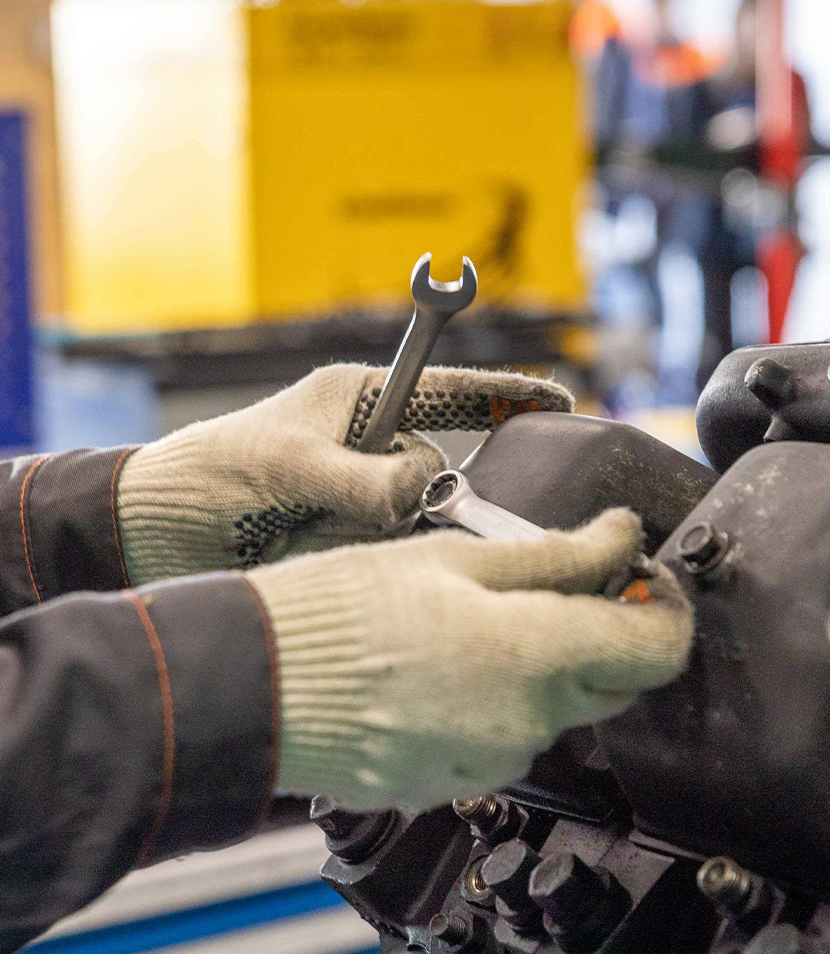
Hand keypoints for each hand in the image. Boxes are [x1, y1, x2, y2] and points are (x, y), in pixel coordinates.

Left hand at [117, 364, 571, 583]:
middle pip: (436, 471)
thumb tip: (427, 493)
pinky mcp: (349, 541)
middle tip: (361, 511)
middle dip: (411, 497)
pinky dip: (374, 560)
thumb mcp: (284, 465)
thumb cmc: (207, 476)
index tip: (558, 403)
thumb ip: (363, 478)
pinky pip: (393, 551)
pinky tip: (330, 556)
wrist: (148, 536)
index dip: (505, 399)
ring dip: (378, 533)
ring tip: (312, 530)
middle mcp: (368, 447)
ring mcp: (361, 497)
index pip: (448, 394)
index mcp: (357, 401)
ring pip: (417, 520)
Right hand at [245, 510, 693, 811]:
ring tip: (480, 618)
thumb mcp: (456, 557)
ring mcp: (495, 759)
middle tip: (565, 583)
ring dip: (547, 666)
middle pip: (617, 682)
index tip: (646, 576)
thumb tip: (622, 536)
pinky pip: (507, 738)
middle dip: (609, 632)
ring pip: (560, 711)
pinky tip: (448, 664)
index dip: (669, 608)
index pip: (661, 648)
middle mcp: (530, 721)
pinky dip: (500, 700)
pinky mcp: (459, 781)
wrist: (260, 686)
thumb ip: (558, 555)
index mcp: (539, 653)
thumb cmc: (344, 610)